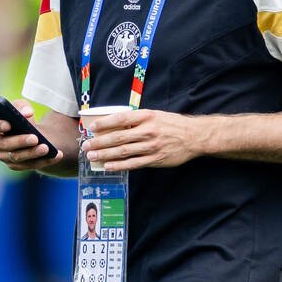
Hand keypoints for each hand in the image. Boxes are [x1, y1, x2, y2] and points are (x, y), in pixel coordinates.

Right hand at [0, 100, 63, 172]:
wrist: (33, 133)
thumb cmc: (23, 118)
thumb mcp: (22, 108)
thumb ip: (21, 106)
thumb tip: (26, 113)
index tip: (9, 124)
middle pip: (4, 145)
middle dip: (20, 141)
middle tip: (35, 137)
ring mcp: (6, 157)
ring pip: (18, 157)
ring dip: (33, 153)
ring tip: (46, 148)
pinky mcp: (18, 166)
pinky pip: (31, 165)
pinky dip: (45, 160)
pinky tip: (57, 155)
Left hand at [80, 109, 212, 171]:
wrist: (194, 136)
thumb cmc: (172, 124)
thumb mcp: (155, 115)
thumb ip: (137, 120)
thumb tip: (115, 123)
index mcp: (146, 117)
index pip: (120, 119)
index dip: (104, 123)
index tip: (92, 127)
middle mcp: (148, 131)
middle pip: (118, 137)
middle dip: (99, 142)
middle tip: (86, 145)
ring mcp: (151, 146)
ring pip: (123, 151)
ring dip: (105, 154)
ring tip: (92, 157)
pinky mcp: (155, 159)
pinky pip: (133, 163)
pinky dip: (119, 165)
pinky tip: (108, 166)